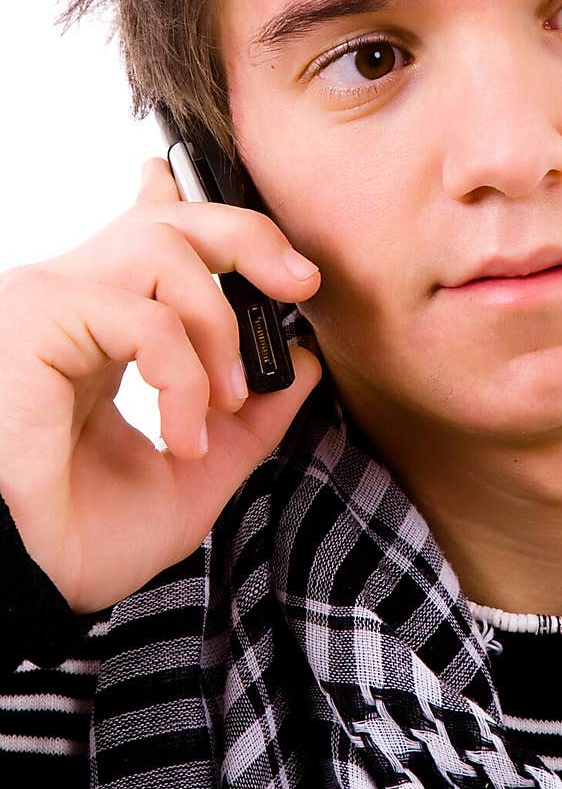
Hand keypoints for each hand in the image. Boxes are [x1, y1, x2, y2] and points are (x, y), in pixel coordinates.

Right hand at [0, 158, 322, 611]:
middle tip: (300, 284)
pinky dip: (184, 376)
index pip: (142, 237)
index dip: (182, 202)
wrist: (33, 586)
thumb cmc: (88, 538)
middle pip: (167, 221)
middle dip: (248, 237)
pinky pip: (144, 318)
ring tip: (228, 396)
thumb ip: (251, 420)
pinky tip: (183, 433)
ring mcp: (51, 304)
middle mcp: (75, 303)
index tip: (232, 213)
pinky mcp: (37, 322)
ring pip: (160, 246)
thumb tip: (303, 365)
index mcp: (102, 329)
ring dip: (219, 323)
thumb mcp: (196, 474)